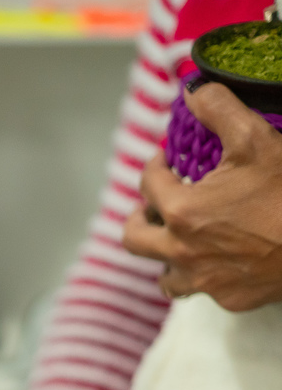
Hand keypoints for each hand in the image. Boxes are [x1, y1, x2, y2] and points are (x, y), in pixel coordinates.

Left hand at [123, 82, 281, 310]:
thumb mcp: (257, 140)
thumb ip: (220, 109)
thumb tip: (194, 91)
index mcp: (180, 211)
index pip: (147, 182)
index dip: (155, 164)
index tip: (166, 160)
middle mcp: (180, 250)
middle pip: (134, 237)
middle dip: (140, 216)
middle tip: (154, 203)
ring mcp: (202, 279)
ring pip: (163, 275)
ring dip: (164, 255)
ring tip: (178, 238)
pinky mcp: (226, 298)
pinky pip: (198, 290)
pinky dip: (199, 275)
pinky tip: (214, 261)